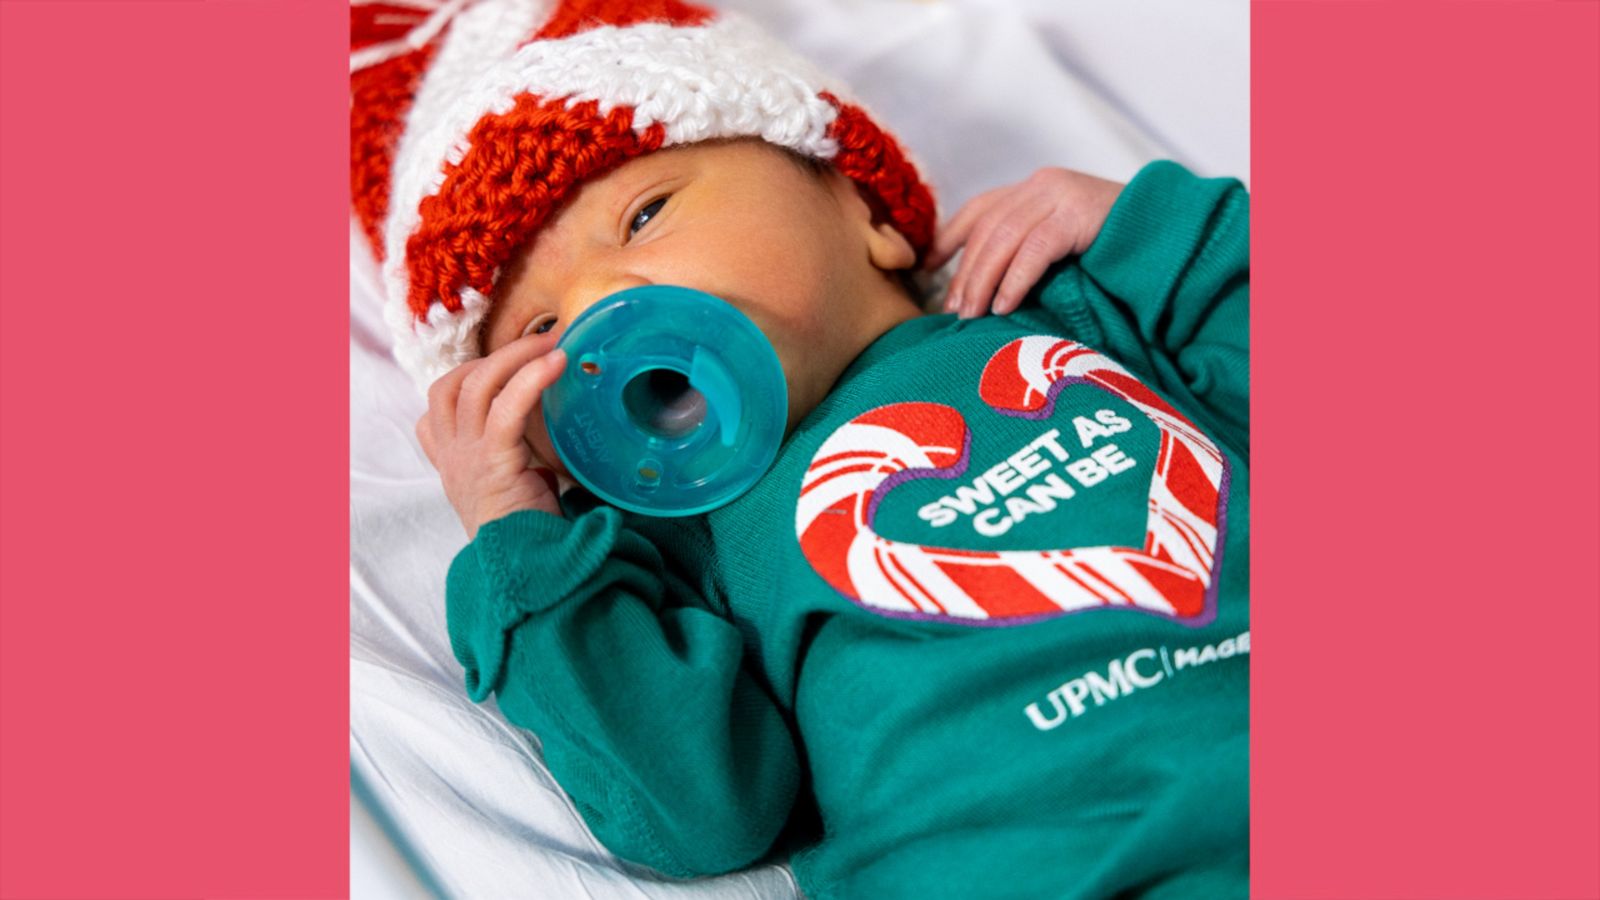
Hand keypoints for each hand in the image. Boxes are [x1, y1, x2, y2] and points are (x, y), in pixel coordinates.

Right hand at [415, 335, 567, 538]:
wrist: (528, 571)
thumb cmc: (529, 532)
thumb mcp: (515, 487)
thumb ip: (518, 459)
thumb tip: (549, 441)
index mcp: (452, 462)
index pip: (437, 406)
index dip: (466, 376)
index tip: (504, 363)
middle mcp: (451, 457)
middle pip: (453, 384)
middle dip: (497, 354)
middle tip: (543, 338)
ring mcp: (466, 459)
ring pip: (476, 386)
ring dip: (516, 356)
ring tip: (553, 341)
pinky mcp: (492, 463)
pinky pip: (506, 408)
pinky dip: (531, 379)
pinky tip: (558, 363)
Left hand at [924, 167, 1123, 317]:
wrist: (1171, 231)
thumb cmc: (1116, 248)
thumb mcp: (1065, 242)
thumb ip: (1030, 249)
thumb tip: (988, 289)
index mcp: (1035, 188)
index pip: (979, 210)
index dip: (949, 238)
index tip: (927, 268)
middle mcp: (1042, 185)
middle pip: (986, 228)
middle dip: (965, 272)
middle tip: (952, 311)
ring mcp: (1061, 195)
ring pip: (1004, 238)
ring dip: (983, 280)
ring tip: (972, 315)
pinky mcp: (1078, 213)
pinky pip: (1035, 249)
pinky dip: (1015, 280)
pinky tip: (1005, 306)